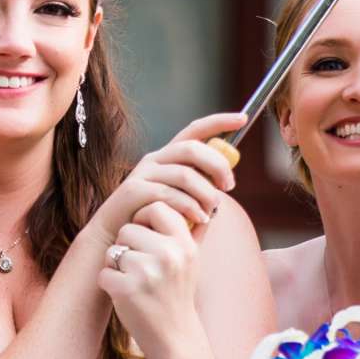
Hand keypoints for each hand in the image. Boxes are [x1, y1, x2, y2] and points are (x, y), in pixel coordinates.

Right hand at [83, 113, 241, 251]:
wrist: (117, 240)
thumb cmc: (152, 223)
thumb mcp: (181, 203)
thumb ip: (200, 191)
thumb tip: (226, 183)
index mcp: (168, 157)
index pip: (194, 131)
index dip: (218, 121)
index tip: (242, 118)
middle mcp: (155, 159)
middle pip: (193, 148)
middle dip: (217, 165)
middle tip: (229, 186)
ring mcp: (143, 174)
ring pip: (185, 174)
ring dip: (206, 193)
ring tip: (212, 211)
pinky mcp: (134, 191)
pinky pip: (169, 194)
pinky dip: (190, 208)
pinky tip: (199, 219)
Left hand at [100, 200, 203, 349]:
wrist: (173, 336)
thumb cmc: (177, 293)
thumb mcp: (192, 260)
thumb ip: (193, 229)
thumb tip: (207, 200)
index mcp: (185, 244)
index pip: (156, 207)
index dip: (144, 219)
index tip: (147, 237)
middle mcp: (169, 255)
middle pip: (129, 228)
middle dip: (128, 245)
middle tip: (140, 266)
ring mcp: (147, 272)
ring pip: (114, 250)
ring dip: (117, 265)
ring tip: (135, 281)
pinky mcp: (126, 289)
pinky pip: (104, 271)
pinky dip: (109, 283)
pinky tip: (127, 295)